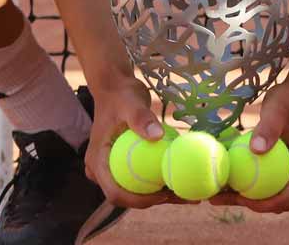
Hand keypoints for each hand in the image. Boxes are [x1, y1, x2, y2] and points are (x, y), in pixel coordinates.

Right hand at [82, 72, 195, 208]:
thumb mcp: (131, 103)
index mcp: (97, 162)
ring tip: (191, 193)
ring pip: (137, 191)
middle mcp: (102, 171)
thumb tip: (157, 136)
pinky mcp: (124, 166)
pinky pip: (142, 179)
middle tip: (186, 197)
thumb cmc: (121, 95)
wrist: (116, 88)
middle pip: (128, 196)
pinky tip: (183, 179)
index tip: (165, 193)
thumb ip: (141, 118)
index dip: (140, 200)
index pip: (115, 193)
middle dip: (157, 201)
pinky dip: (161, 182)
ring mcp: (112, 170)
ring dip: (162, 195)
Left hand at [210, 83, 288, 214]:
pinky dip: (260, 185)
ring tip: (222, 190)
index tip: (235, 198)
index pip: (286, 199)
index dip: (260, 206)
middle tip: (218, 196)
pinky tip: (236, 179)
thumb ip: (267, 129)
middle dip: (250, 203)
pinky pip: (280, 186)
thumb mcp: (276, 111)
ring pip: (279, 196)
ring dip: (253, 197)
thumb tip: (255, 149)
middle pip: (280, 202)